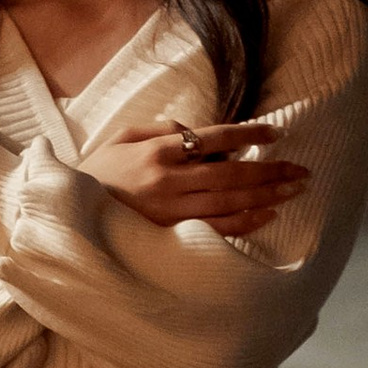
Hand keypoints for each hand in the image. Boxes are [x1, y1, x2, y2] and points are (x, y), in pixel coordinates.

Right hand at [88, 117, 309, 235]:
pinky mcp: (170, 237)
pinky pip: (217, 229)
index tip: (278, 132)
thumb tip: (194, 131)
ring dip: (268, 195)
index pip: (215, 137)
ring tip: (294, 190)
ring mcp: (171, 212)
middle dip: (272, 170)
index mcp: (158, 151)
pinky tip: (268, 215)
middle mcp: (169, 180)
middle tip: (302, 170)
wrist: (65, 218)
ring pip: (231, 201)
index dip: (250, 133)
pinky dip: (246, 221)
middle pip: (233, 172)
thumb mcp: (120, 138)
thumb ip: (159, 130)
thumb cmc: (96, 175)